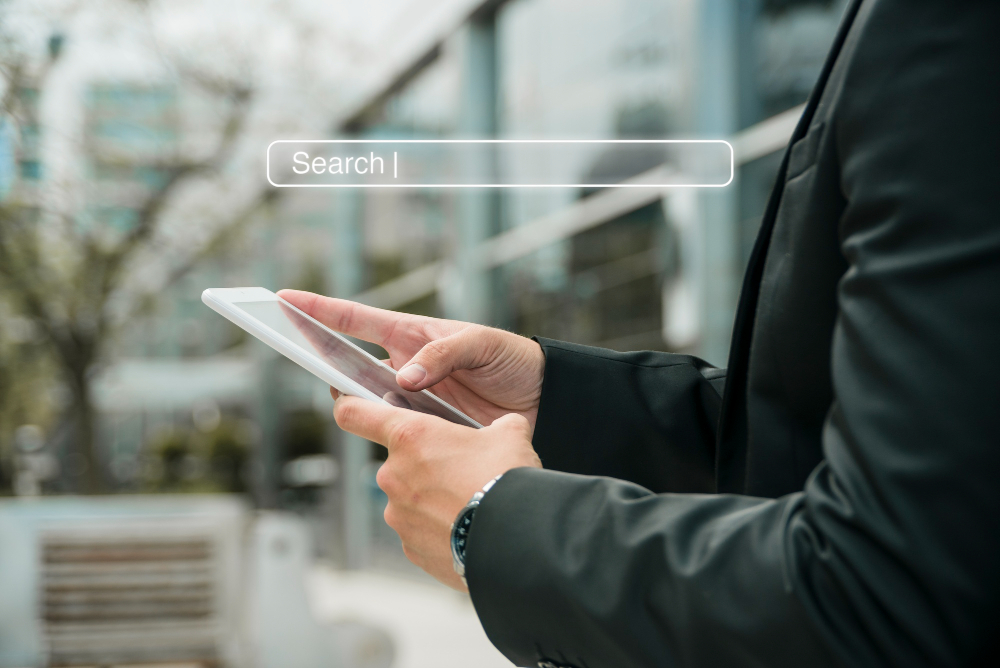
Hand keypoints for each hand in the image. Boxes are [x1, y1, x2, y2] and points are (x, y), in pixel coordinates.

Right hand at [277, 290, 545, 429]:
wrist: (545, 400)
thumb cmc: (512, 359)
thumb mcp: (481, 344)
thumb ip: (442, 355)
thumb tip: (403, 378)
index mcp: (412, 336)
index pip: (356, 320)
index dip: (320, 310)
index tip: (284, 298)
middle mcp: (404, 367)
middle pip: (351, 368)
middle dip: (325, 365)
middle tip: (303, 362)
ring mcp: (413, 400)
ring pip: (371, 406)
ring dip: (363, 409)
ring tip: (359, 408)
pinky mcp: (427, 430)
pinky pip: (399, 434)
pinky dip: (393, 438)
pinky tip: (397, 442)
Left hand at [333, 394, 541, 590]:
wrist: (516, 539)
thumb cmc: (506, 480)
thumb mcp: (509, 434)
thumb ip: (495, 424)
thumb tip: (506, 426)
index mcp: (410, 437)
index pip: (354, 414)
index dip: (348, 405)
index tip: (347, 402)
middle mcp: (394, 475)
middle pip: (398, 461)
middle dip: (424, 463)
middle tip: (460, 469)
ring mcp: (398, 515)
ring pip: (410, 497)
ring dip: (432, 497)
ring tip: (469, 502)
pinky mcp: (410, 548)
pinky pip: (420, 529)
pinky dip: (439, 527)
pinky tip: (467, 526)